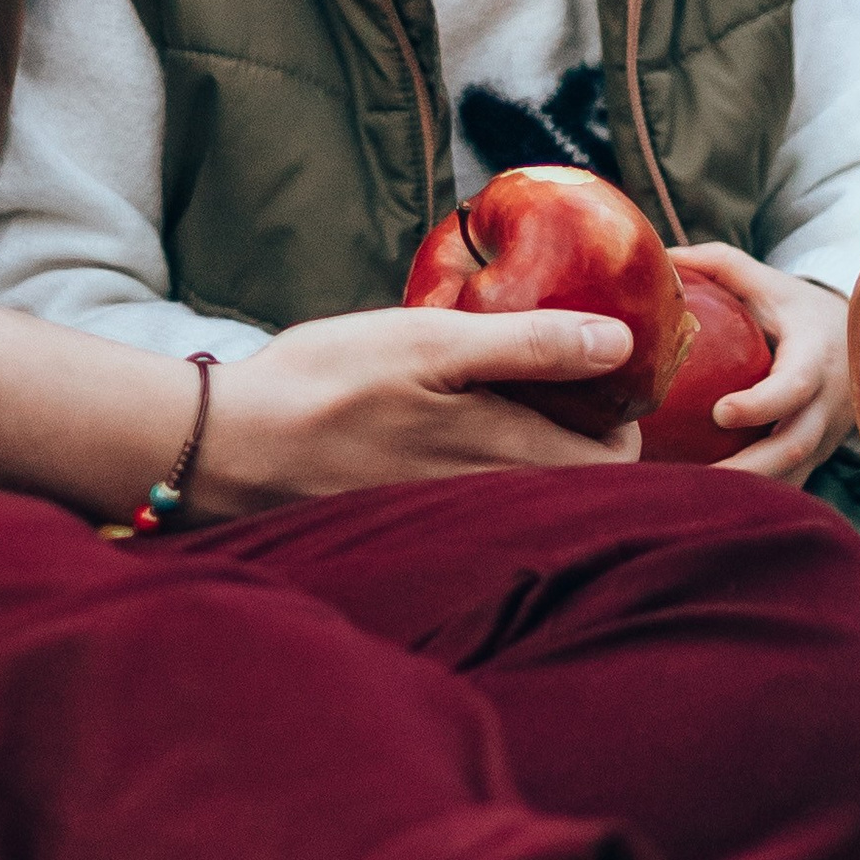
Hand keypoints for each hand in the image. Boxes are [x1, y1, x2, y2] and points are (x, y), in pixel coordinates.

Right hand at [191, 304, 642, 514]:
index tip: (610, 375)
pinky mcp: (411, 517)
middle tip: (571, 382)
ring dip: (542, 457)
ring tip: (520, 400)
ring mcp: (448, 518)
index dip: (623, 420)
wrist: (236, 443)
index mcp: (503, 456)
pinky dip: (493, 472)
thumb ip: (529, 343)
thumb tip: (617, 341)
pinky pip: (480, 503)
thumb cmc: (332, 381)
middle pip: (576, 486)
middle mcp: (487, 502)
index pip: (609, 462)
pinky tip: (459, 430)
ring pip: (529, 496)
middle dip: (590, 439)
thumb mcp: (432, 341)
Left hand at [668, 248, 852, 485]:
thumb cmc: (802, 311)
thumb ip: (722, 265)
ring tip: (690, 506)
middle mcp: (824, 408)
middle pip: (792, 449)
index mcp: (816, 360)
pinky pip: (784, 487)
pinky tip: (704, 508)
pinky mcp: (812, 462)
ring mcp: (822, 441)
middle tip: (696, 484)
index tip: (721, 412)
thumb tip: (666, 255)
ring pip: (789, 479)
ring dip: (746, 495)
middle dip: (747, 471)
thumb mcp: (771, 283)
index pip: (793, 388)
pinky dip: (750, 501)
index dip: (762, 403)